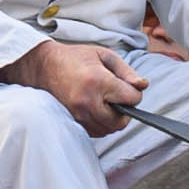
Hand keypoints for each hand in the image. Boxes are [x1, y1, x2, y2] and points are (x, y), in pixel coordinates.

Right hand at [12, 38, 134, 131]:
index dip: (135, 93)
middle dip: (126, 111)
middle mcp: (87, 101)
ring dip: (113, 119)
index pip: (131, 99)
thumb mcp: (105, 56)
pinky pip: (96, 132)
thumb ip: (127, 72)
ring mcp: (78, 113)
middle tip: (119, 98)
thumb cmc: (76, 58)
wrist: (46, 66)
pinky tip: (98, 109)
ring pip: (109, 129)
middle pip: (121, 121)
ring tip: (107, 103)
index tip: (128, 87)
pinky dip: (102, 124)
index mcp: (98, 81)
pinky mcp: (73, 120)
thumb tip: (143, 86)